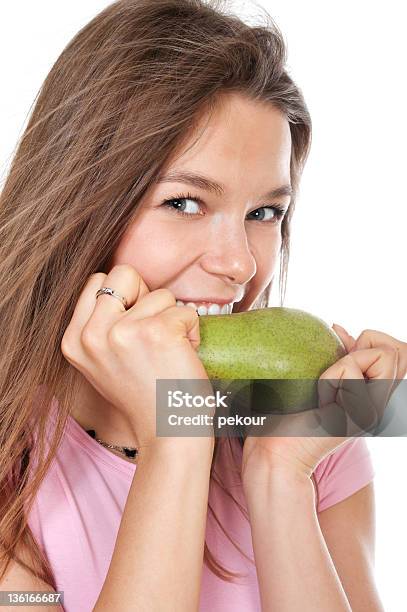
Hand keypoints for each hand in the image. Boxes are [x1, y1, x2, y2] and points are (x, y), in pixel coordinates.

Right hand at [61, 264, 213, 449]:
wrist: (166, 433)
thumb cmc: (143, 393)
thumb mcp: (103, 359)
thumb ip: (102, 323)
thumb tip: (123, 283)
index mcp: (73, 339)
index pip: (97, 281)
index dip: (124, 298)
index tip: (133, 330)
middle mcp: (91, 335)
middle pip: (124, 273)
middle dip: (146, 297)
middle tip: (153, 335)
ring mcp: (122, 332)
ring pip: (161, 294)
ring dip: (173, 320)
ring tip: (168, 353)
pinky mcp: (157, 333)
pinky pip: (185, 311)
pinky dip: (192, 331)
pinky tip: (182, 357)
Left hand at [241, 324, 406, 485]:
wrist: (276, 453)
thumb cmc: (289, 415)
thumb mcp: (321, 377)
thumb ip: (339, 356)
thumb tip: (338, 327)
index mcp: (376, 394)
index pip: (400, 352)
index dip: (371, 342)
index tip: (341, 356)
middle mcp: (383, 404)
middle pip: (398, 350)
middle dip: (362, 348)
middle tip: (334, 376)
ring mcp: (377, 411)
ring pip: (382, 355)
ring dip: (345, 363)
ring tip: (327, 391)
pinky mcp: (363, 415)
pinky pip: (350, 370)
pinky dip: (330, 377)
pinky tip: (321, 403)